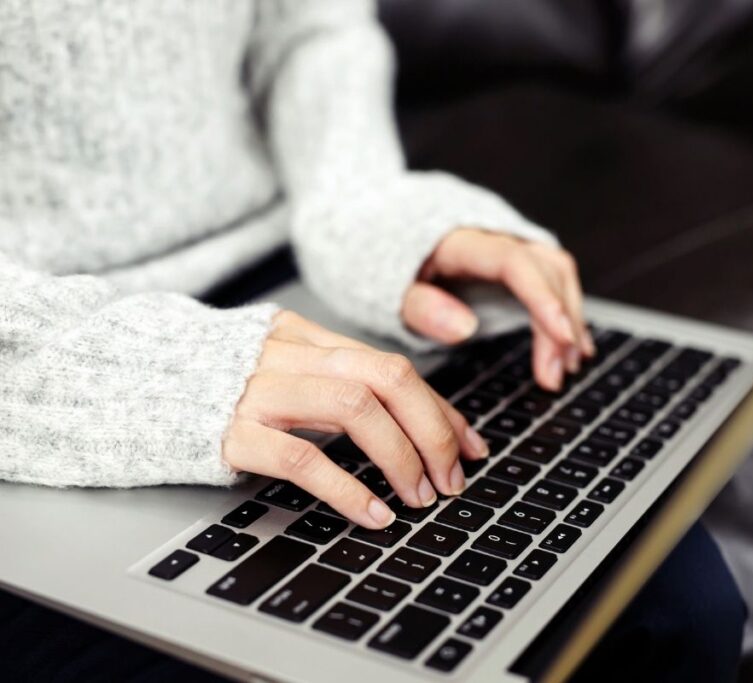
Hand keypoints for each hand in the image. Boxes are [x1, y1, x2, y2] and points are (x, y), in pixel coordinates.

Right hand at [223, 311, 489, 528]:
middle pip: (386, 378)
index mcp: (303, 335)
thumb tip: (404, 419)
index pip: (392, 366)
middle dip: (434, 430)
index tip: (470, 445)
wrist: (118, 380)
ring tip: (420, 496)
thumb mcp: (274, 363)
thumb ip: (330, 378)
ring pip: (354, 409)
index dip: (440, 409)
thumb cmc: (205, 381)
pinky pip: (302, 457)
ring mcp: (256, 390)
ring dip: (401, 456)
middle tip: (453, 476)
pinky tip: (373, 514)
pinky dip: (348, 488)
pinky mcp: (229, 431)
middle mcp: (286, 354)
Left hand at [401, 229, 594, 390]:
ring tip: (567, 367)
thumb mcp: (388, 292)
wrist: (380, 231)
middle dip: (560, 323)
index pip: (515, 264)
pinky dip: (565, 312)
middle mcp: (495, 234)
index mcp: (461, 240)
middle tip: (555, 375)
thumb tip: (465, 329)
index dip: (544, 299)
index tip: (562, 337)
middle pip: (547, 270)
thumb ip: (422, 307)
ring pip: (558, 273)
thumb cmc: (385, 266)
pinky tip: (570, 346)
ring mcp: (510, 242)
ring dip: (570, 319)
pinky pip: (553, 278)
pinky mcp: (516, 258)